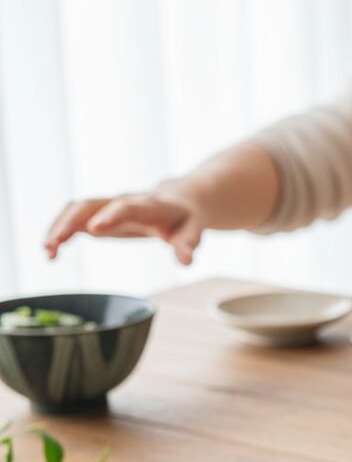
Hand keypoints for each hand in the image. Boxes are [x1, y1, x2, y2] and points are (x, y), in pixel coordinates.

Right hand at [43, 183, 206, 264]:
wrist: (179, 199)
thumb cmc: (186, 218)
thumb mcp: (193, 231)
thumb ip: (187, 245)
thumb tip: (186, 262)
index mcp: (149, 205)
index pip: (127, 207)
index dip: (111, 216)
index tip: (94, 229)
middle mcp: (124, 201)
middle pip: (91, 205)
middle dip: (71, 221)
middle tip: (55, 243)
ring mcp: (109, 205)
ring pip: (77, 209)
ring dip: (59, 227)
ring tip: (47, 251)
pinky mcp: (100, 213)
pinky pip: (75, 217)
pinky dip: (61, 232)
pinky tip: (51, 252)